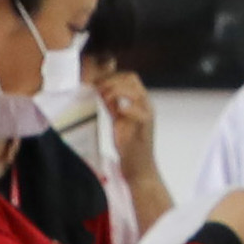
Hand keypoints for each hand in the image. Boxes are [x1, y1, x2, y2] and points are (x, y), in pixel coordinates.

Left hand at [92, 60, 169, 185]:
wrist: (140, 168)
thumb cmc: (130, 146)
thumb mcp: (118, 120)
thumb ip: (113, 104)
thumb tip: (100, 89)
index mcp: (139, 102)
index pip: (128, 77)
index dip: (111, 75)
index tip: (95, 81)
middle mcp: (145, 105)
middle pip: (132, 79)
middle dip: (112, 80)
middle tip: (98, 89)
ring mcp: (147, 115)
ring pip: (136, 91)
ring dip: (117, 90)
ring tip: (105, 97)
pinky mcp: (146, 128)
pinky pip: (141, 113)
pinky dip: (128, 108)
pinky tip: (117, 110)